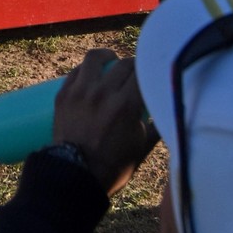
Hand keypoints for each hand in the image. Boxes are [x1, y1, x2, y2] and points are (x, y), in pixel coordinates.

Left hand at [52, 49, 156, 196]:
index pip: (143, 72)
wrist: (74, 176)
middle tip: (136, 72)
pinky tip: (92, 74)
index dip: (150, 70)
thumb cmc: (112, 166)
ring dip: (107, 57)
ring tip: (111, 61)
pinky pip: (76, 71)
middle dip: (133, 65)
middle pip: (124, 63)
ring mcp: (80, 91)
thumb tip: (169, 114)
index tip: (152, 74)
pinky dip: (86, 70)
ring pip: (94, 58)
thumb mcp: (142, 147)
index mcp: (126, 105)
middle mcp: (103, 92)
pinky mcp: (63, 95)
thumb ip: (156, 127)